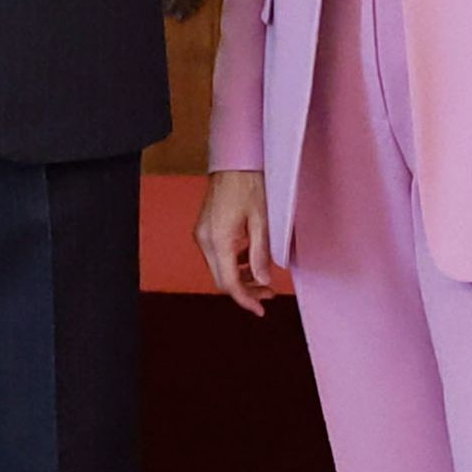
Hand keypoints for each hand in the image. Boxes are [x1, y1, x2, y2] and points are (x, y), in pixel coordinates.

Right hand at [196, 169, 281, 314]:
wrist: (234, 162)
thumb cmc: (249, 184)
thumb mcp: (262, 221)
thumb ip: (260, 254)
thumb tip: (262, 281)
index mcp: (218, 239)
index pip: (229, 282)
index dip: (245, 299)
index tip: (260, 309)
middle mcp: (205, 240)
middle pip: (222, 280)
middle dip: (245, 291)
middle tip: (268, 294)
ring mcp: (203, 235)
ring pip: (219, 269)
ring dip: (240, 279)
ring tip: (264, 281)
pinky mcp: (205, 230)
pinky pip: (217, 256)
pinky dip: (234, 264)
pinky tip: (251, 262)